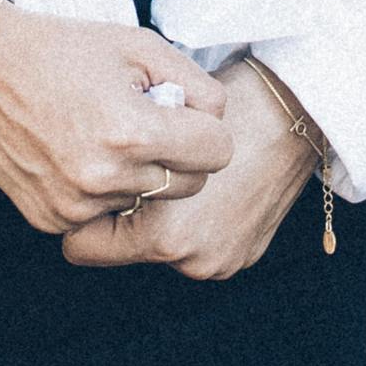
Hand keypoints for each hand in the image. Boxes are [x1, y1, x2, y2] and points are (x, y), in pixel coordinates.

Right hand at [0, 14, 232, 235]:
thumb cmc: (62, 48)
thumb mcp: (136, 43)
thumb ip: (192, 81)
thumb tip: (216, 118)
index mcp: (132, 131)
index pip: (217, 153)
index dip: (207, 128)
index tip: (185, 111)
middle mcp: (106, 178)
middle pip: (189, 185)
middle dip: (180, 154)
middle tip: (146, 119)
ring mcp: (76, 206)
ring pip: (146, 202)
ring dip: (139, 174)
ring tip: (105, 132)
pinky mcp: (52, 220)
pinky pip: (106, 214)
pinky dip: (103, 189)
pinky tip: (78, 152)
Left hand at [59, 61, 315, 280]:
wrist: (295, 112)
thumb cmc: (220, 102)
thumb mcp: (149, 121)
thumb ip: (109, 162)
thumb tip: (70, 175)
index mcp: (162, 234)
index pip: (82, 247)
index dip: (81, 207)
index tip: (83, 174)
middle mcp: (190, 260)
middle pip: (122, 244)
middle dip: (122, 207)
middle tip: (131, 162)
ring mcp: (220, 263)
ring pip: (159, 244)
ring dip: (158, 214)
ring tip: (171, 164)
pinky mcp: (242, 258)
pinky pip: (196, 243)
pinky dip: (193, 219)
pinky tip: (202, 181)